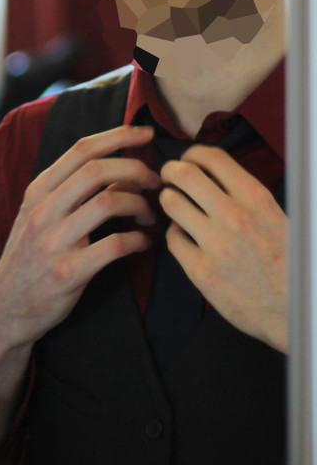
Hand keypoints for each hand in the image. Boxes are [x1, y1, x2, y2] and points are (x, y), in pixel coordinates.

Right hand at [0, 123, 158, 386]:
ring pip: (108, 202)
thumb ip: (65, 188)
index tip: (145, 134)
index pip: (81, 149)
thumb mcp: (36, 213)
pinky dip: (138, 240)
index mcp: (38, 190)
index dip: (118, 136)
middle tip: (155, 180)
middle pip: (97, 170)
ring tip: (149, 214)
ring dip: (140, 204)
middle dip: (136, 168)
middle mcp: (43, 210)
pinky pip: (114, 246)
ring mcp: (54, 241)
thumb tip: (112, 162)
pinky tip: (143, 243)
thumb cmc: (30, 256)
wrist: (5, 306)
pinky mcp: (68, 272)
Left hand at [159, 146, 287, 351]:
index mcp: (255, 199)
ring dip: (169, 200)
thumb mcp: (275, 216)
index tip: (188, 160)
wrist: (293, 310)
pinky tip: (186, 238)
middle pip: (183, 174)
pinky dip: (176, 234)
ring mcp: (215, 244)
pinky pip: (172, 238)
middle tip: (169, 178)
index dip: (193, 154)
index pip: (213, 158)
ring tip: (176, 207)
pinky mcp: (200, 271)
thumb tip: (215, 175)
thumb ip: (245, 195)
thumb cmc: (287, 263)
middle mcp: (233, 216)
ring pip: (170, 202)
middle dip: (170, 171)